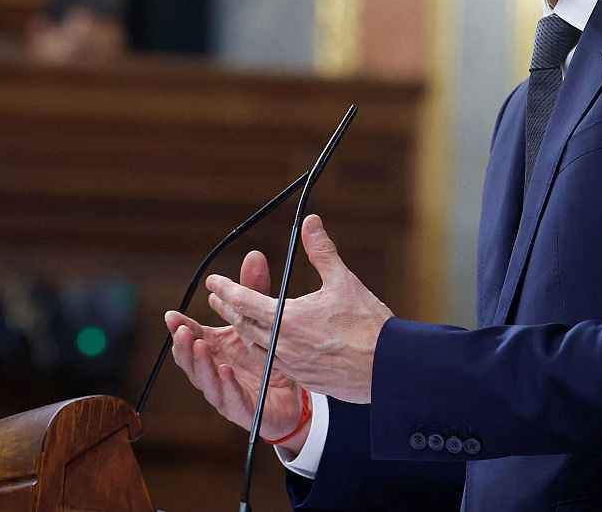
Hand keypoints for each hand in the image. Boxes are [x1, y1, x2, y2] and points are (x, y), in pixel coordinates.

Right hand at [164, 250, 310, 450]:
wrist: (294, 397)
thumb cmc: (269, 358)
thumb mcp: (262, 319)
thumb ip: (254, 290)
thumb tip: (253, 255)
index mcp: (216, 348)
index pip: (191, 336)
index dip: (180, 327)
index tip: (171, 315)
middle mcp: (215, 370)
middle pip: (191, 359)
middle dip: (184, 345)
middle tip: (181, 331)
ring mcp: (226, 391)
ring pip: (206, 380)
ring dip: (200, 363)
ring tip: (200, 346)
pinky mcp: (243, 410)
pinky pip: (232, 398)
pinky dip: (226, 385)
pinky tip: (225, 371)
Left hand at [206, 215, 392, 403]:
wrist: (387, 368)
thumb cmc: (368, 324)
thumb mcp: (344, 281)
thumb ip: (322, 251)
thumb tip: (311, 222)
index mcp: (288, 319)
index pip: (244, 301)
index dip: (225, 289)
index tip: (214, 281)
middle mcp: (282, 345)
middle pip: (244, 325)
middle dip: (228, 309)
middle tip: (217, 298)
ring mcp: (290, 366)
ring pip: (255, 347)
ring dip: (243, 331)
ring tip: (237, 320)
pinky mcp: (302, 380)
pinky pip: (271, 364)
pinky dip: (262, 350)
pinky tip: (265, 346)